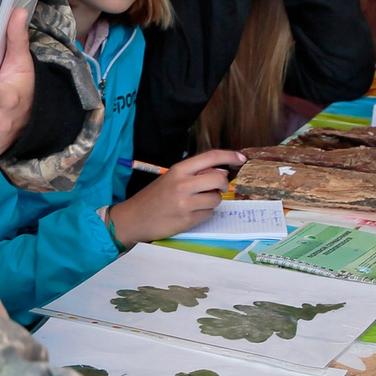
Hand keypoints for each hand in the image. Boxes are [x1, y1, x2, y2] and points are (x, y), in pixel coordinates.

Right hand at [106, 150, 243, 244]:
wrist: (134, 218)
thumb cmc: (153, 197)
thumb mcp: (171, 178)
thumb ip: (195, 174)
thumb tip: (222, 172)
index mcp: (179, 170)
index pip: (210, 157)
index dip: (229, 156)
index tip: (241, 158)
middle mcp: (183, 184)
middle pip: (219, 179)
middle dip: (224, 185)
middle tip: (218, 189)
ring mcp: (186, 203)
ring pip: (216, 199)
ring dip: (213, 201)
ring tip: (198, 203)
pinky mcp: (187, 219)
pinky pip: (209, 214)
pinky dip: (205, 214)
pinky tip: (191, 213)